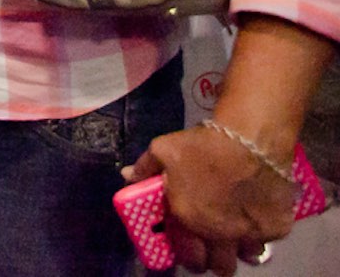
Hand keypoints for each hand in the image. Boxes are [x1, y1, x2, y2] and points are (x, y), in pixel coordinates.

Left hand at [125, 127, 297, 274]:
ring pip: (247, 256)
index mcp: (189, 221)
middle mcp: (220, 235)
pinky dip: (262, 233)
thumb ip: (146, 168)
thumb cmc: (203, 146)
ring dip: (240, 249)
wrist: (250, 140)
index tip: (189, 251)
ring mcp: (250, 234)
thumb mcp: (163, 150)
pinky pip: (268, 240)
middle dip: (215, 262)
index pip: (189, 258)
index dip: (188, 258)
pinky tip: (257, 218)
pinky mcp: (276, 228)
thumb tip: (128, 177)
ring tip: (236, 235)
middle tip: (214, 249)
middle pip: (221, 268)